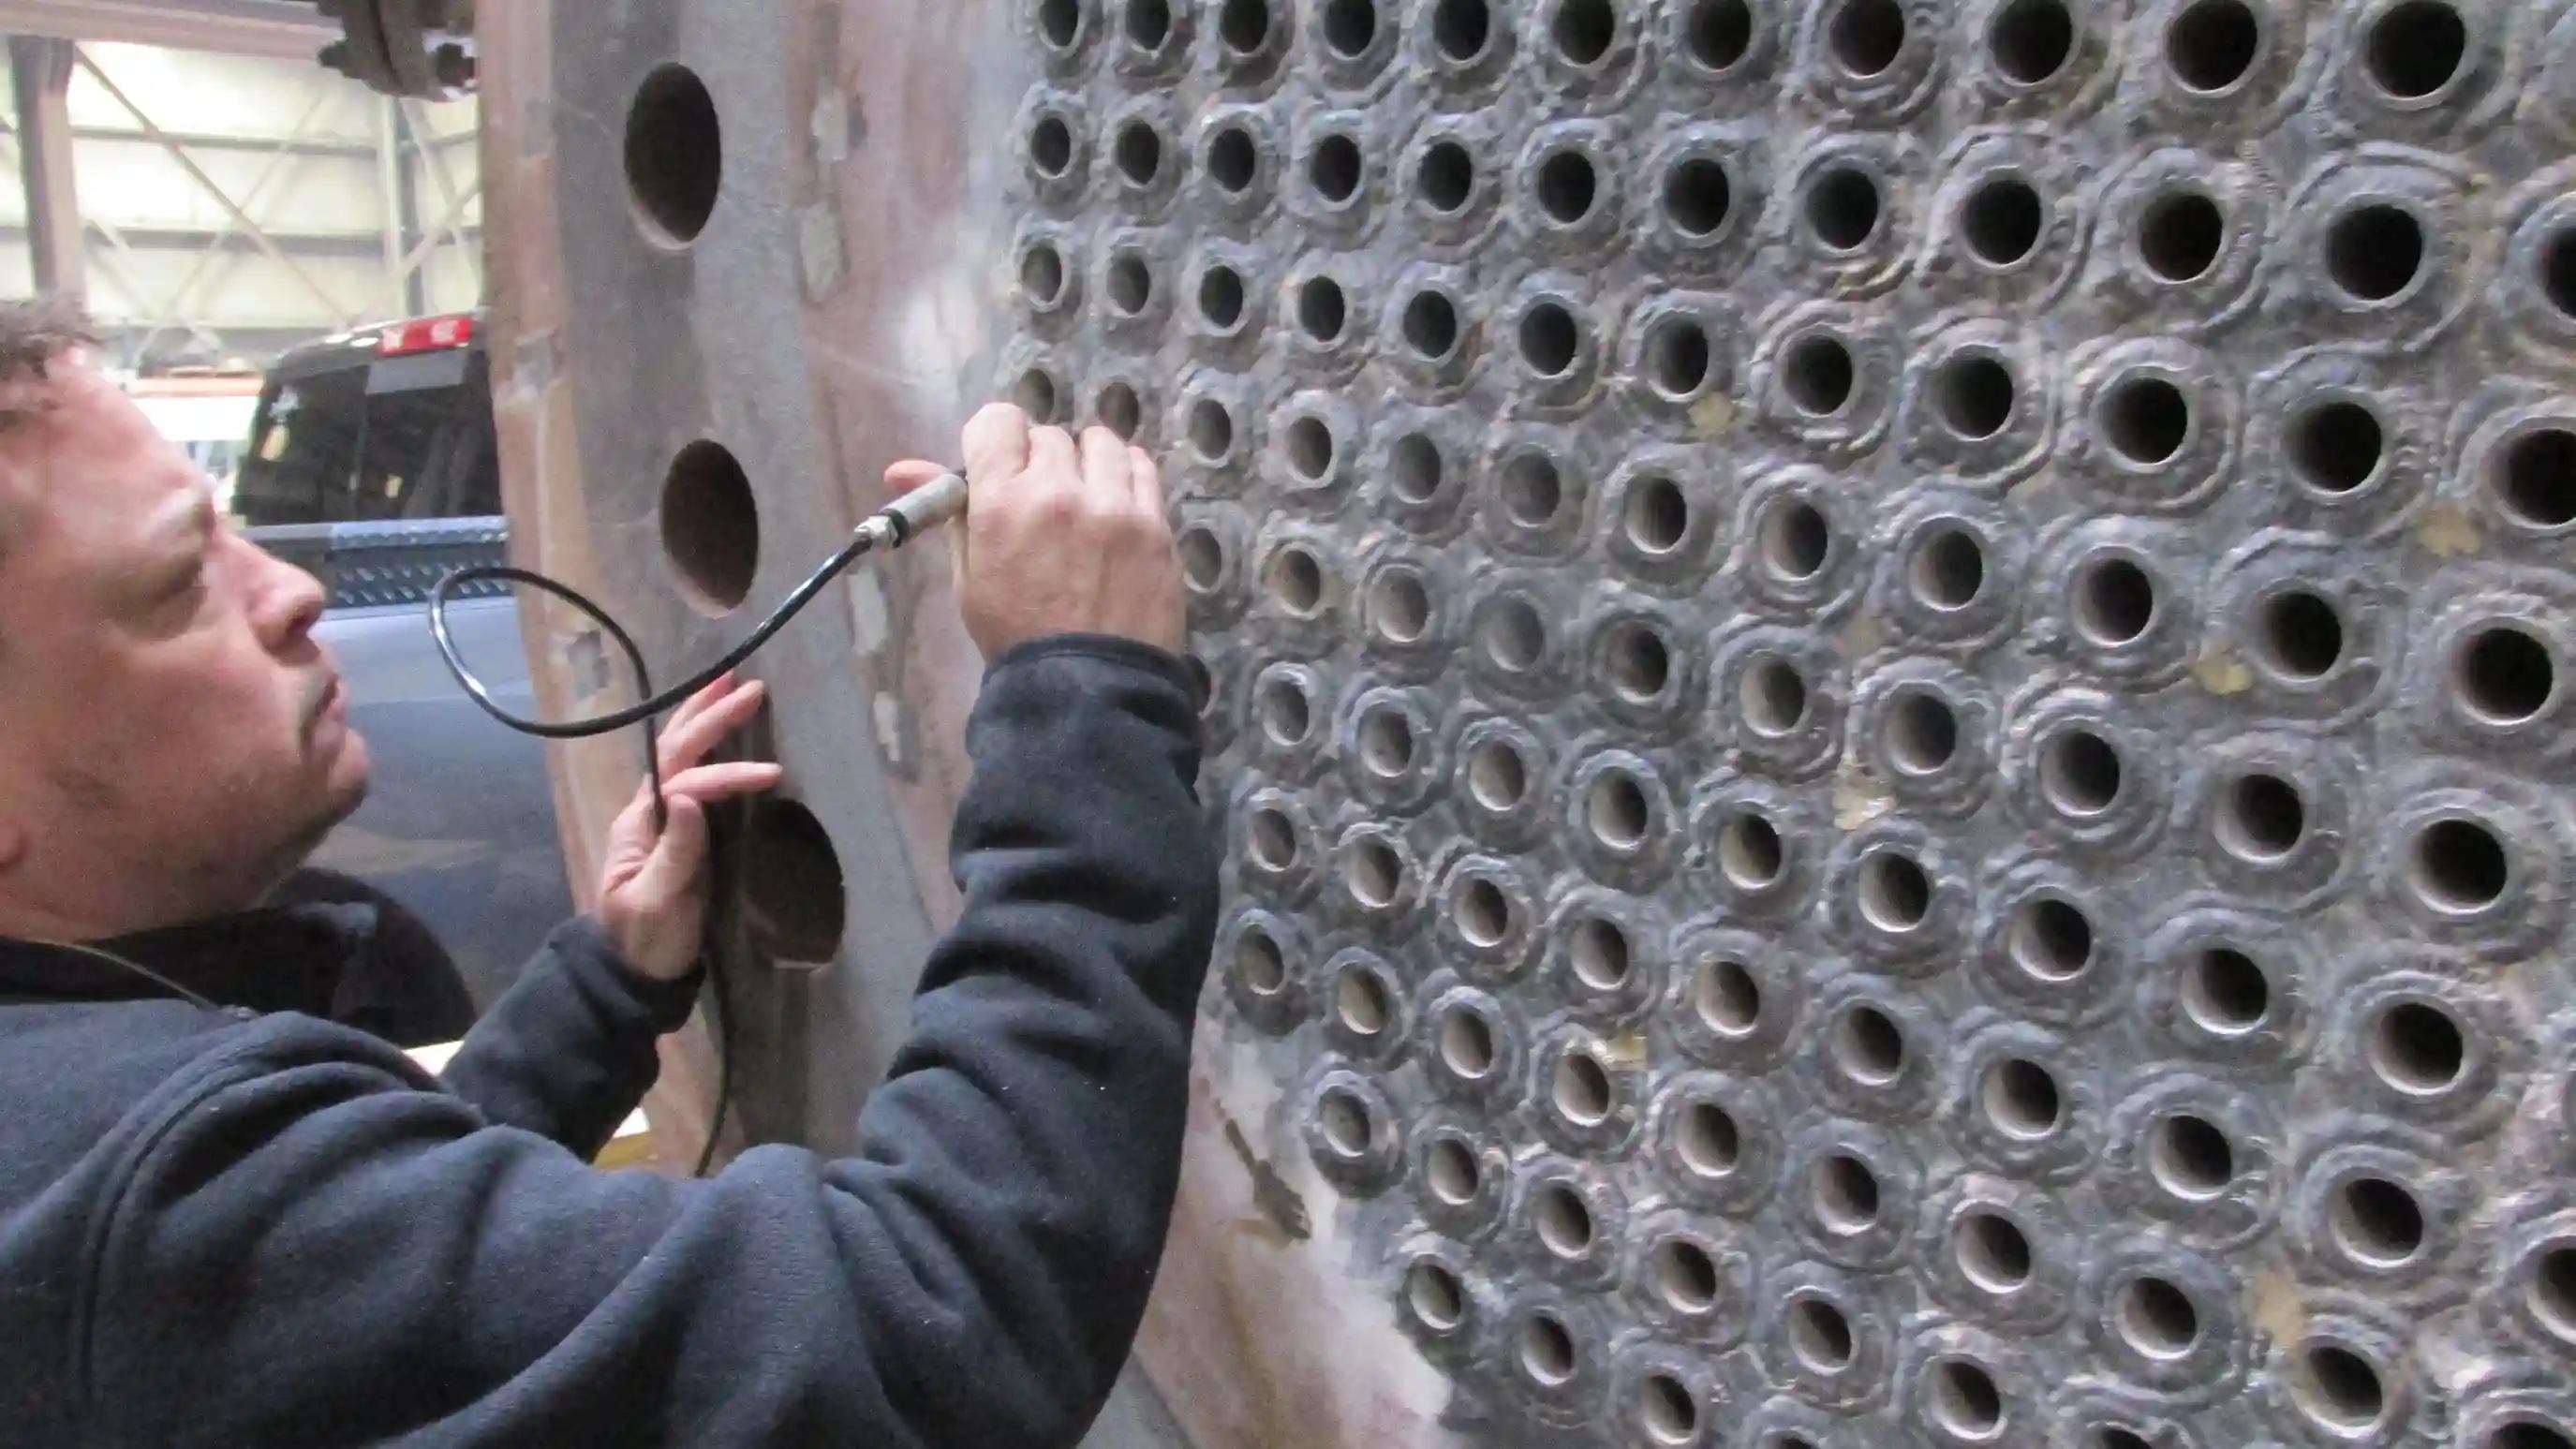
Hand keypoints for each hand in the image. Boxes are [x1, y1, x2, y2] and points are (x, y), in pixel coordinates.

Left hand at [596, 674, 784, 980]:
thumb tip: (691, 799)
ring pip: (682, 756)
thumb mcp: (656, 904)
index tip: (770, 776)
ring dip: (706, 718)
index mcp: (641, 825)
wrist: (634, 975)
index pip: (685, 783)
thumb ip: (674, 853)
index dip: (725, 775)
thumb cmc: (645, 942)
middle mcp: (651, 812)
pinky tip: (731, 731)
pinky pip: (696, 775)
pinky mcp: (685, 833)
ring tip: (733, 687)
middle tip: (750, 688)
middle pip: (676, 751)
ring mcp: (666, 820)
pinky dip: (712, 746)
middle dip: (710, 716)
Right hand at [884, 405, 1182, 659]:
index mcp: (1001, 503)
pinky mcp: (1156, 523)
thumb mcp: (967, 577)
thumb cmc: (1016, 638)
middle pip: (1048, 435)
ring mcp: (1114, 505)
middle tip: (1041, 503)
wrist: (1088, 690)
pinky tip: (1117, 506)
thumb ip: (947, 513)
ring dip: (1087, 462)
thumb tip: (901, 469)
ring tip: (1085, 501)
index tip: (1001, 466)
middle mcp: (1058, 491)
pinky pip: (1142, 467)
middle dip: (1040, 462)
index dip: (996, 440)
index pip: (997, 422)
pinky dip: (1126, 477)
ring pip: (1100, 442)